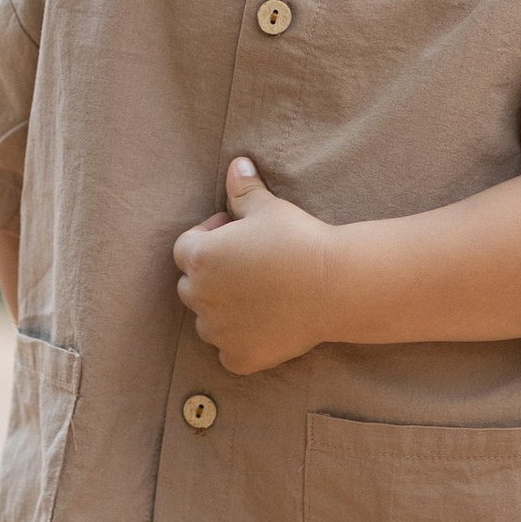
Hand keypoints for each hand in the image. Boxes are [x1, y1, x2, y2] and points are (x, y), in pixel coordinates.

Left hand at [171, 159, 336, 375]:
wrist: (335, 285)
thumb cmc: (299, 240)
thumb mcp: (268, 208)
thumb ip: (243, 190)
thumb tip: (236, 164)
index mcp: (200, 257)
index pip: (185, 247)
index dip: (209, 236)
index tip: (235, 232)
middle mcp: (200, 297)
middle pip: (192, 286)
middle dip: (212, 275)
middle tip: (247, 265)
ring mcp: (218, 331)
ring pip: (208, 320)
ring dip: (223, 310)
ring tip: (257, 296)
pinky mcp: (240, 357)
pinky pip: (228, 352)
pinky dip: (239, 342)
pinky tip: (263, 327)